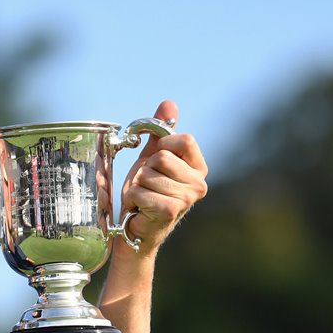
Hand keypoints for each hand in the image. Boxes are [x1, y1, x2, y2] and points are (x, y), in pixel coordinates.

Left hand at [120, 100, 208, 253]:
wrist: (137, 228)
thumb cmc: (146, 191)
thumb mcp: (153, 158)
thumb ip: (161, 132)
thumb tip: (169, 103)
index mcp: (199, 168)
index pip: (184, 139)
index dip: (164, 145)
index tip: (156, 161)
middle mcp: (199, 184)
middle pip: (162, 157)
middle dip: (145, 170)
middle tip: (147, 185)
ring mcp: (187, 199)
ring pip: (148, 174)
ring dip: (137, 186)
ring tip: (143, 197)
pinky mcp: (170, 211)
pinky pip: (140, 190)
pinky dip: (132, 198)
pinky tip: (139, 208)